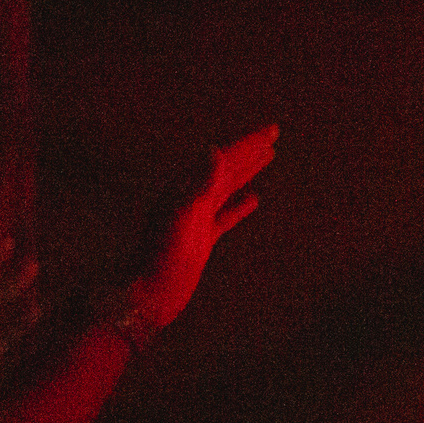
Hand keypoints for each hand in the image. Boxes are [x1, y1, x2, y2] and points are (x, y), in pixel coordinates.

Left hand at [119, 124, 276, 334]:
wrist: (150, 292)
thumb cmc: (162, 256)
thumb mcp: (181, 216)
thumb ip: (198, 184)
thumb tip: (215, 150)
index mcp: (188, 188)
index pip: (224, 158)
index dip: (248, 143)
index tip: (272, 130)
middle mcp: (192, 197)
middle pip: (227, 167)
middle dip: (250, 150)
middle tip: (273, 134)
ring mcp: (198, 217)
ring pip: (228, 187)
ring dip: (247, 170)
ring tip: (268, 156)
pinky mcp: (203, 237)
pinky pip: (226, 215)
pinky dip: (241, 205)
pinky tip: (254, 199)